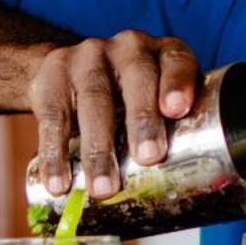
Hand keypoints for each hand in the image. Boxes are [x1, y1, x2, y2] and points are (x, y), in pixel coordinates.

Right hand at [29, 32, 198, 198]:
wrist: (72, 72)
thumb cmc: (130, 98)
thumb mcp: (158, 101)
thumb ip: (178, 131)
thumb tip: (192, 196)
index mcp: (162, 53)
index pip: (176, 60)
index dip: (178, 82)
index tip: (177, 110)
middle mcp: (128, 48)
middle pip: (137, 78)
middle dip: (142, 119)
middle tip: (148, 158)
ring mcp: (88, 57)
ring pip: (94, 99)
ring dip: (98, 147)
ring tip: (103, 187)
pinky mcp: (53, 75)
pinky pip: (54, 116)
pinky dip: (55, 153)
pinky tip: (60, 182)